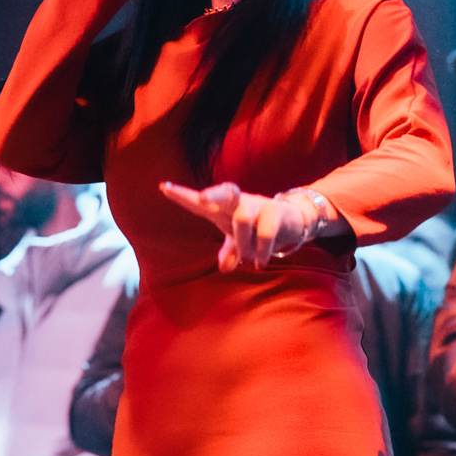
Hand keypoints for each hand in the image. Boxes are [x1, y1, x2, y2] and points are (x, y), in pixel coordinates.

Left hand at [160, 180, 312, 270]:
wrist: (291, 222)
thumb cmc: (255, 229)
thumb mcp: (238, 242)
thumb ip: (229, 252)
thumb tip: (225, 268)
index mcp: (223, 209)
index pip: (199, 201)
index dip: (182, 195)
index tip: (163, 187)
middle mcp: (238, 202)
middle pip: (223, 193)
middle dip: (213, 195)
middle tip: (203, 199)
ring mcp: (257, 204)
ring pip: (243, 219)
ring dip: (243, 244)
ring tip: (248, 258)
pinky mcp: (275, 212)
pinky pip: (264, 234)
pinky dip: (260, 252)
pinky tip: (259, 265)